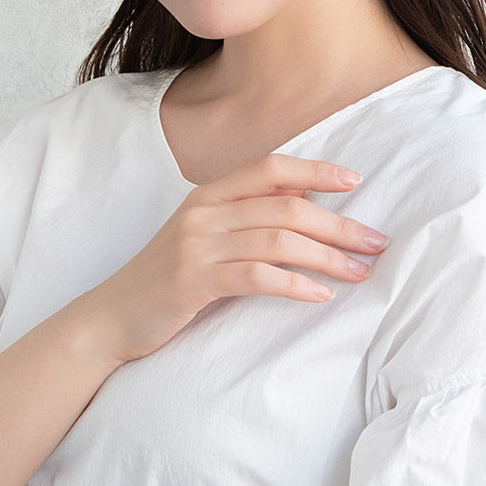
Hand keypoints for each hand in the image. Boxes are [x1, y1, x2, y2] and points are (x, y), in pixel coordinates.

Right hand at [81, 153, 388, 364]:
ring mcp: (198, 244)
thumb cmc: (167, 278)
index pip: (271, 168)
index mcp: (210, 194)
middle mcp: (205, 211)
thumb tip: (305, 202)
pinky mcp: (194, 280)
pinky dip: (295, 284)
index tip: (356, 180)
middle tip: (376, 241)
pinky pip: (257, 277)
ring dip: (327, 257)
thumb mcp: (205, 235)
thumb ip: (247, 215)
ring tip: (360, 272)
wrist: (110, 317)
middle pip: (286, 207)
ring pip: (278, 240)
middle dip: (338, 224)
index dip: (315, 171)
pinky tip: (320, 294)